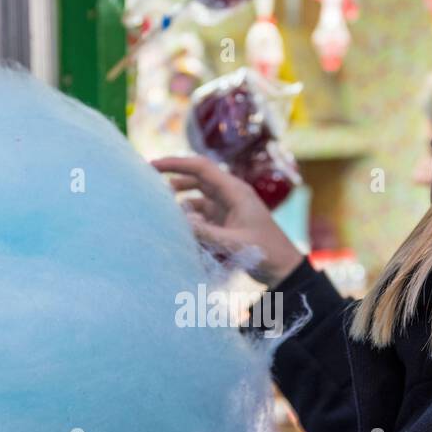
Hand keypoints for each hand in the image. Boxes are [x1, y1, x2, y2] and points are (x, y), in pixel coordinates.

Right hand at [154, 155, 303, 286]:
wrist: (283, 268)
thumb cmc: (265, 252)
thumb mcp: (234, 243)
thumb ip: (206, 233)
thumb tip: (179, 221)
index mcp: (235, 191)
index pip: (201, 168)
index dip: (177, 163)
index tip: (153, 165)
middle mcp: (230, 195)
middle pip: (197, 178)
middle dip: (174, 178)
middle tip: (149, 182)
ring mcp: (227, 208)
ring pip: (197, 197)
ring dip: (181, 201)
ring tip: (162, 208)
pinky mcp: (225, 222)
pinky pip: (202, 215)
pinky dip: (190, 219)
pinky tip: (180, 228)